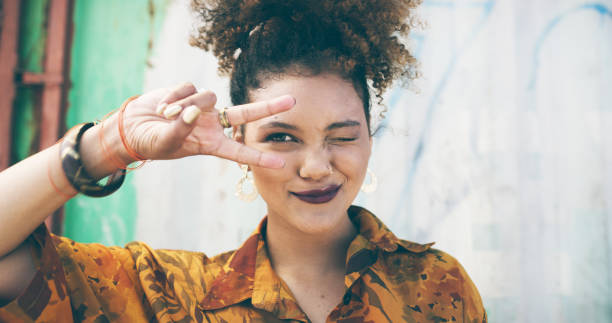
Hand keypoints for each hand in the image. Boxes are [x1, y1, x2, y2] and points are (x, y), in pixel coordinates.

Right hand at [119, 83, 293, 167]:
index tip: (281, 162)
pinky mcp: (189, 91)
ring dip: (187, 105)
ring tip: (167, 116)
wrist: (131, 127)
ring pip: (208, 97)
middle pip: (246, 114)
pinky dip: (175, 96)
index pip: (239, 150)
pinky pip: (189, 87)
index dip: (259, 157)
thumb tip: (193, 112)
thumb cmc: (150, 142)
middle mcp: (212, 124)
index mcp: (210, 144)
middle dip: (268, 107)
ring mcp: (202, 107)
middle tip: (292, 102)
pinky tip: (163, 106)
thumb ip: (180, 129)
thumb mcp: (165, 143)